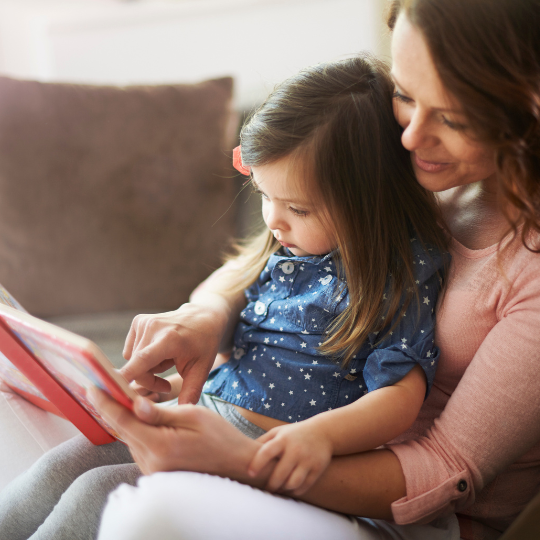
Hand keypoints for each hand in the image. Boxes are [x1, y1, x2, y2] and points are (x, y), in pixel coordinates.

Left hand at [88, 387, 263, 479]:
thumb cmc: (219, 436)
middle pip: (124, 430)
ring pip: (130, 439)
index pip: (123, 421)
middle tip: (106, 386)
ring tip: (125, 398)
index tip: (92, 386)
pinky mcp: (156, 472)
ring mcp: (153, 470)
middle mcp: (151, 462)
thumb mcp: (193, 415)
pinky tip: (142, 418)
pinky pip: (140, 447)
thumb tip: (134, 404)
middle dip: (114, 408)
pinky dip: (138, 431)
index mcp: (160, 445)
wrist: (235, 464)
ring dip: (127, 420)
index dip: (105, 402)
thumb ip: (160, 412)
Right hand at [121, 301, 229, 404]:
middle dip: (149, 381)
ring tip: (166, 363)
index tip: (112, 391)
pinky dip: (142, 358)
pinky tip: (159, 353)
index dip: (125, 377)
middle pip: (136, 368)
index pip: (141, 361)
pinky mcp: (138, 321)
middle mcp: (153, 328)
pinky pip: (131, 351)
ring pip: (132, 361)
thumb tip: (181, 414)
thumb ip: (190, 392)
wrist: (203, 318)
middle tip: (166, 383)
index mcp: (169, 339)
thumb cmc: (204, 344)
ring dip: (146, 369)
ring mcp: (144, 322)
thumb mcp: (202, 369)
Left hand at [248, 421, 332, 495]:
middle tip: (266, 489)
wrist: (324, 432)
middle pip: (280, 473)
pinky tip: (289, 489)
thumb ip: (263, 441)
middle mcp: (295, 449)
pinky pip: (304, 486)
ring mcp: (307, 460)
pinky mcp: (317, 468)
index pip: (267, 451)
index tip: (250, 474)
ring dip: (283, 489)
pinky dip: (295, 491)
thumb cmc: (294, 433)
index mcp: (283, 439)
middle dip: (270, 485)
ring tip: (278, 489)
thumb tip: (243, 452)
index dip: (257, 464)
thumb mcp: (279, 432)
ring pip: (292, 483)